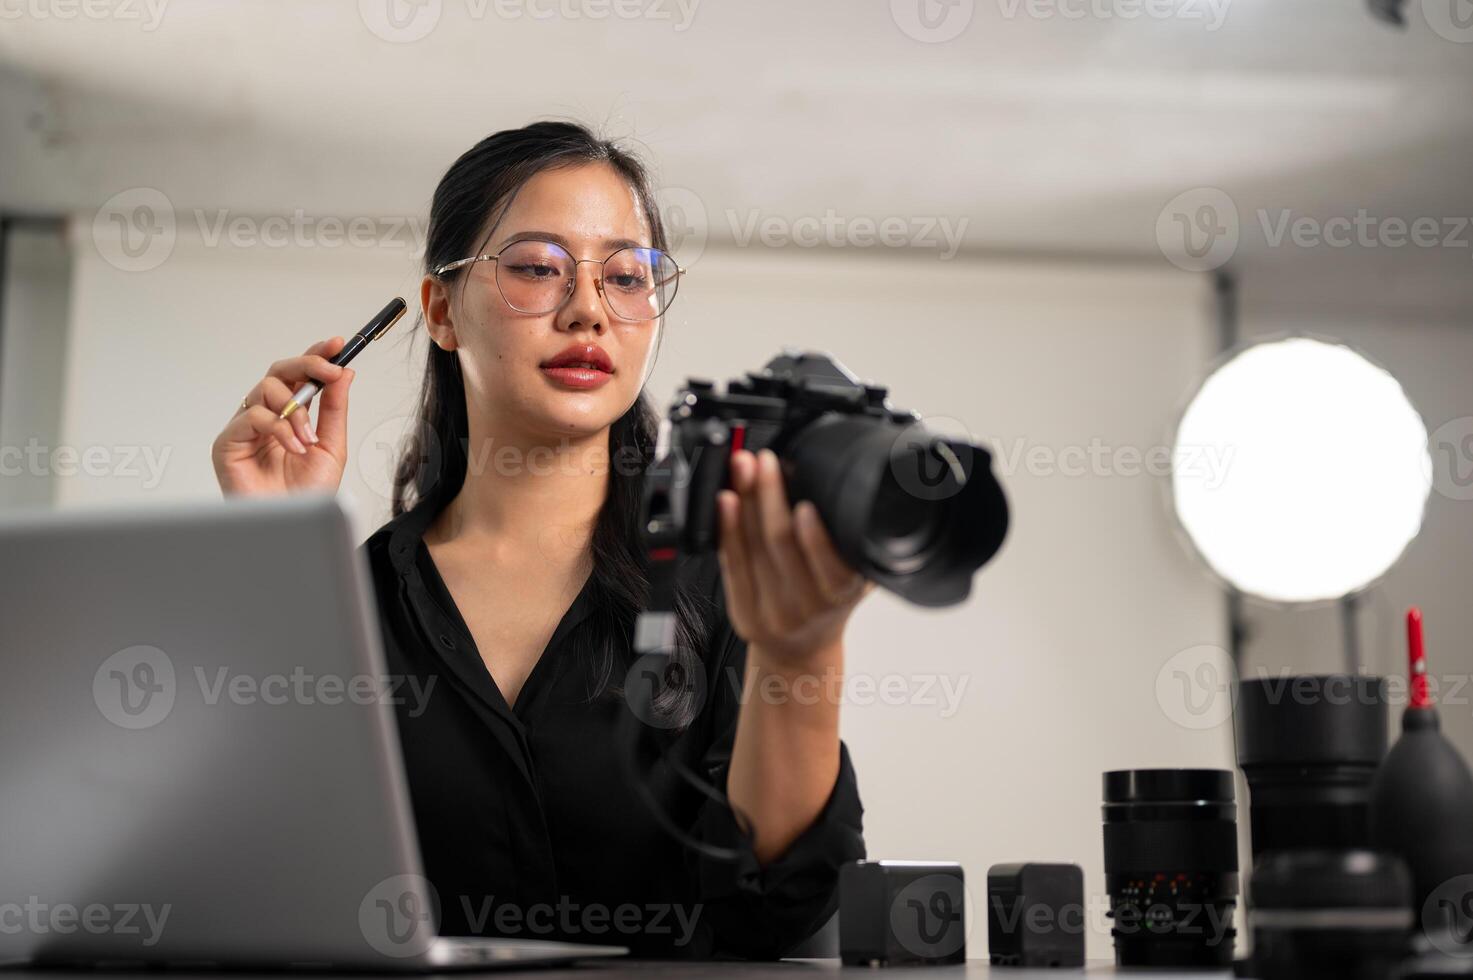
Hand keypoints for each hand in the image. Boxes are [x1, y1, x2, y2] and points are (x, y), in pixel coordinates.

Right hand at [211, 337, 354, 496]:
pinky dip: (278, 427)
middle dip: (307, 365)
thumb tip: (344, 374)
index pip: (300, 376)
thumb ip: (334, 410)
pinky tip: (293, 446)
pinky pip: (252, 415)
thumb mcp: (332, 447)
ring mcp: (246, 428)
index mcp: (292, 416)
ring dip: (296, 409)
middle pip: (279, 371)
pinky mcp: (229, 442)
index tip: (337, 344)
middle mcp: (267, 417)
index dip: (316, 356)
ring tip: (308, 437)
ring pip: (266, 389)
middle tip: (330, 370)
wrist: (294, 527)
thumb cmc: (307, 496)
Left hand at [717, 448, 873, 666]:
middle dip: (769, 495)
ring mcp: (773, 612)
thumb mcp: (857, 574)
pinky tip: (725, 502)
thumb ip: (850, 541)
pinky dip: (727, 529)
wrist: (802, 651)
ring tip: (742, 467)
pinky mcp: (743, 613)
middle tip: (763, 460)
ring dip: (745, 501)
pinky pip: (732, 564)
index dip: (815, 535)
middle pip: (781, 544)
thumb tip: (830, 482)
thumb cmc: (830, 603)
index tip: (806, 502)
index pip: (830, 563)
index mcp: (843, 594)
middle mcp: (808, 607)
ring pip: (754, 548)